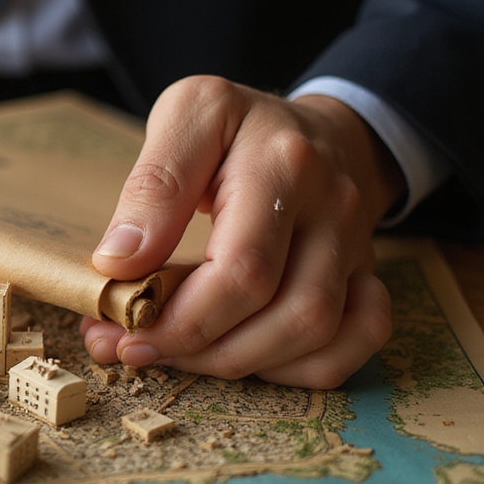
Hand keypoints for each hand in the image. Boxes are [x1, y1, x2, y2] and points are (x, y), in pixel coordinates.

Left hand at [80, 75, 404, 387]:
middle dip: (202, 347)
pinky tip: (244, 353)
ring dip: (240, 362)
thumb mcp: (186, 117)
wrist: (317, 127)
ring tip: (178, 353)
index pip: (244, 269)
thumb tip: (119, 262)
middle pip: (289, 313)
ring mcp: (358, 246)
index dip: (183, 318)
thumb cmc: (239, 126)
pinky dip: (301, 366)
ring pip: (320, 336)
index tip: (126, 327)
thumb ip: (153, 185)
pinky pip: (358, 341)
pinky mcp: (365, 275)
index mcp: (283, 165)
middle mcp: (334, 209)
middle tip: (137, 347)